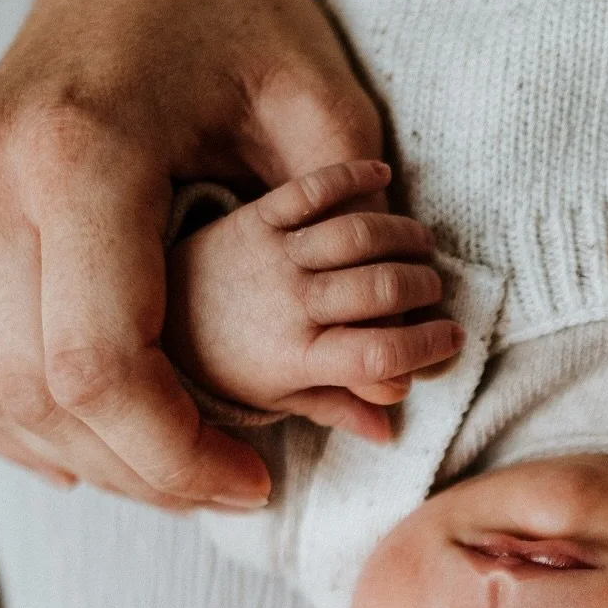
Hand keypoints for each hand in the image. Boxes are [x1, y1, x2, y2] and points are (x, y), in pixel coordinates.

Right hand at [0, 0, 393, 507]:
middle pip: (41, 393)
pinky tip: (79, 454)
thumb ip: (349, 242)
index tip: (252, 481)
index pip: (103, 365)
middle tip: (225, 491)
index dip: (177, 454)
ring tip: (174, 478)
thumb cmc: (237, 4)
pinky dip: (12, 415)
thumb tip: (385, 383)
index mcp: (81, 151)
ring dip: (81, 456)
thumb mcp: (320, 103)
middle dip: (142, 471)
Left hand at [165, 161, 463, 438]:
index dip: (428, 345)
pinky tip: (380, 174)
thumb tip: (391, 432)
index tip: (453, 339)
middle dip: (423, 287)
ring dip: (401, 235)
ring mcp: (275, 257)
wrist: (155, 315)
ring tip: (422, 243)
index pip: (381, 353)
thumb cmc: (223, 364)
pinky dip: (352, 176)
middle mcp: (291, 306)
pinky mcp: (257, 217)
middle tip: (434, 289)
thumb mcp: (277, 398)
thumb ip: (337, 410)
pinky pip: (313, 190)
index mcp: (299, 358)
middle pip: (380, 291)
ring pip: (357, 237)